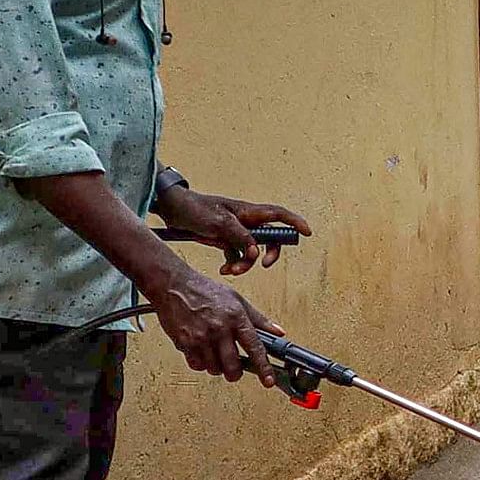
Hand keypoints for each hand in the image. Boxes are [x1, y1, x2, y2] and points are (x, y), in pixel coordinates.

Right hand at [146, 267, 280, 386]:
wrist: (173, 284)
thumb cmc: (204, 290)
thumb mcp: (237, 299)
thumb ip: (258, 319)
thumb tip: (278, 332)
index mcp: (236, 318)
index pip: (255, 348)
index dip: (263, 368)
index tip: (268, 381)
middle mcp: (220, 329)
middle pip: (232, 366)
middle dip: (235, 373)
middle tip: (235, 371)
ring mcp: (201, 337)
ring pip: (214, 368)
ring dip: (217, 368)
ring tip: (216, 356)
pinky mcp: (184, 343)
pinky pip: (197, 365)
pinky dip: (201, 364)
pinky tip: (202, 353)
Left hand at [159, 187, 312, 275]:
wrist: (172, 210)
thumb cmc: (196, 209)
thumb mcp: (219, 223)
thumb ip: (240, 237)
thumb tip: (256, 252)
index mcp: (248, 212)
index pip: (278, 215)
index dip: (294, 223)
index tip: (306, 233)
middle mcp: (246, 222)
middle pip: (269, 238)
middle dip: (269, 253)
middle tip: (264, 264)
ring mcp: (235, 232)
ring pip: (251, 252)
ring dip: (244, 264)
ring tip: (231, 270)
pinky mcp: (224, 240)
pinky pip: (236, 256)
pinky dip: (232, 264)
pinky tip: (223, 269)